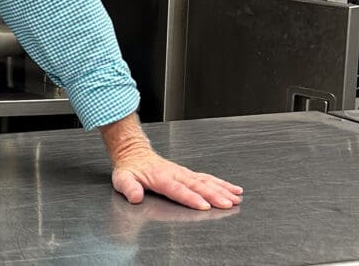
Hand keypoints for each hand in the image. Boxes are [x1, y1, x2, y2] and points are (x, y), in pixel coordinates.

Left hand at [111, 148, 242, 210]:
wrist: (133, 152)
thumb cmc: (129, 168)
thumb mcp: (122, 178)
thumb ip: (129, 188)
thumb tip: (135, 197)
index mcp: (160, 177)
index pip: (177, 189)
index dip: (190, 198)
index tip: (204, 205)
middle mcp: (175, 174)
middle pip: (196, 185)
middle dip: (213, 195)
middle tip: (227, 204)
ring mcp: (183, 173)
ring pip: (205, 181)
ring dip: (222, 189)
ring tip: (236, 198)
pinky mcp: (188, 174)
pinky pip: (207, 178)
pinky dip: (222, 183)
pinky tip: (234, 190)